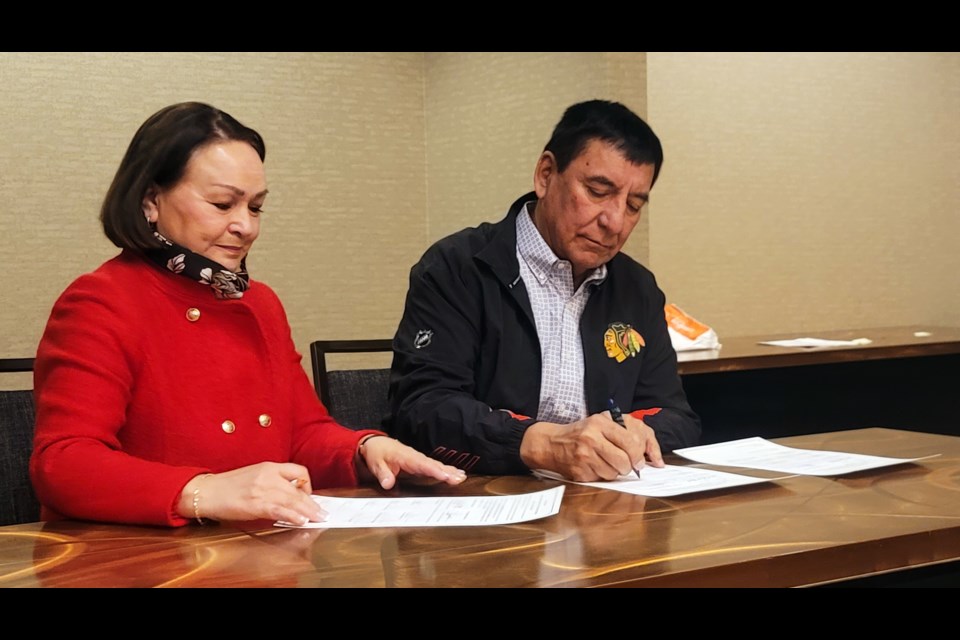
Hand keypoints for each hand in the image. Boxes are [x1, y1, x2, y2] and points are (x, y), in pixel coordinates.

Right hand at [178, 462, 325, 525]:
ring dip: (308, 511)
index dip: (308, 483)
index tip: (310, 495)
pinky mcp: (255, 504)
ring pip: (292, 500)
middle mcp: (268, 475)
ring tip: (317, 518)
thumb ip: (273, 482)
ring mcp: (262, 489)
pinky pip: (280, 510)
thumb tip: (291, 496)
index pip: (298, 470)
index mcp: (269, 466)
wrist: (207, 492)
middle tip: (322, 512)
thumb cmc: (228, 486)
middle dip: (313, 503)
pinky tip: (300, 521)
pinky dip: (292, 516)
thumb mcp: (254, 476)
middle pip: (299, 489)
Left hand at [357, 436, 466, 489]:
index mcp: (406, 457)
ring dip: (450, 471)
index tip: (445, 476)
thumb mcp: (376, 464)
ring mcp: (419, 459)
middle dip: (447, 472)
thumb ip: (383, 474)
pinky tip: (456, 473)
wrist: (376, 444)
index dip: (435, 471)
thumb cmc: (377, 454)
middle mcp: (416, 457)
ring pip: (437, 465)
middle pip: (434, 465)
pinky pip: (435, 466)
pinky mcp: (421, 462)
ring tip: (461, 477)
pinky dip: (446, 470)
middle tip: (460, 479)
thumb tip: (388, 483)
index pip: (423, 465)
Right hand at [519, 411, 662, 481]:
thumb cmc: (579, 434)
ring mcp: (584, 456)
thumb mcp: (599, 423)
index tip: (639, 460)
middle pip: (624, 461)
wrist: (550, 443)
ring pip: (613, 473)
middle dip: (628, 467)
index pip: (630, 441)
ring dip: (613, 472)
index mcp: (599, 423)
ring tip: (603, 462)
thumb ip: (622, 432)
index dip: (638, 454)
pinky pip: (600, 479)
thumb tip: (647, 453)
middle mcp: (591, 438)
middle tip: (625, 465)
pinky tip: (592, 467)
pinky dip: (600, 476)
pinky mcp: (579, 471)